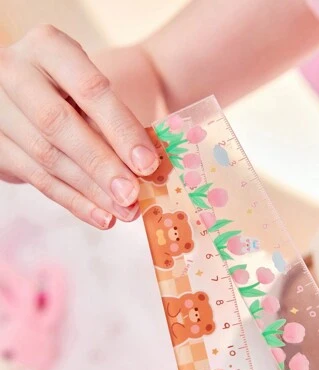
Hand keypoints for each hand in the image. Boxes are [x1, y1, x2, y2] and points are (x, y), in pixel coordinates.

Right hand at [0, 25, 159, 228]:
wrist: (50, 88)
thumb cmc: (87, 91)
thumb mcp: (102, 91)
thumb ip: (117, 125)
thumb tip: (144, 171)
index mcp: (47, 46)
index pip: (89, 89)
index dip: (120, 130)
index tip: (146, 163)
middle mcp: (13, 71)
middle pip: (58, 124)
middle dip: (100, 165)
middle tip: (131, 195)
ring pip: (46, 157)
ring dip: (89, 191)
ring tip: (124, 211)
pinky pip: (36, 179)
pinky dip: (73, 201)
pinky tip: (101, 216)